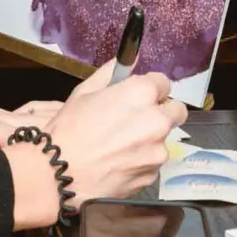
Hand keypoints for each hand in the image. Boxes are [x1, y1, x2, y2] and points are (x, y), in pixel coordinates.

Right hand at [3, 73, 184, 227]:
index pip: (164, 83)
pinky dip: (141, 161)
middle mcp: (157, 120)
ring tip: (120, 146)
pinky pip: (152, 163)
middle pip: (176, 111)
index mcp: (142, 93)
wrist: (60, 172)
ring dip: (150, 139)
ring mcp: (157, 150)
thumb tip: (125, 61)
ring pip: (163, 139)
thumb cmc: (69, 129)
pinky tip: (118, 162)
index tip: (139, 96)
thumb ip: (110, 73)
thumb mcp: (84, 92)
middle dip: (162, 111)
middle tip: (138, 119)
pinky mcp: (152, 174)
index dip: (150, 88)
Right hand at [82, 203, 180, 236]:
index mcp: (158, 220)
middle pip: (167, 234)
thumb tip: (154, 209)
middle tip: (137, 228)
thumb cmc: (96, 213)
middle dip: (156, 231)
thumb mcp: (125, 202)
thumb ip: (144, 208)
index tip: (155, 214)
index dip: (165, 213)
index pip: (175, 215)